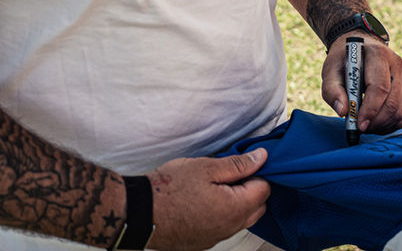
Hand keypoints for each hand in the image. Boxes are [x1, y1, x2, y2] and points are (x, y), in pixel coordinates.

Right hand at [144, 151, 269, 250]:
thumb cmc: (169, 188)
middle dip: (251, 190)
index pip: (264, 189)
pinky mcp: (201, 243)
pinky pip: (222, 229)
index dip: (256, 173)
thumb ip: (238, 164)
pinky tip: (203, 202)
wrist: (137, 212)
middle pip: (257, 208)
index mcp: (234, 208)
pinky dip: (221, 216)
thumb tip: (262, 158)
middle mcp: (228, 229)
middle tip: (229, 175)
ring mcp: (214, 239)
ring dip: (236, 204)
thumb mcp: (206, 167)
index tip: (241, 165)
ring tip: (214, 187)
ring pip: (240, 220)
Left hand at [322, 36, 401, 133]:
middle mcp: (396, 64)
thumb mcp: (330, 70)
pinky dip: (390, 124)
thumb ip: (332, 90)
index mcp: (378, 55)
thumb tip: (343, 112)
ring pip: (400, 110)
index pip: (380, 87)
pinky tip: (375, 124)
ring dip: (383, 125)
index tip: (358, 124)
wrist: (359, 47)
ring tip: (365, 126)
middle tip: (360, 129)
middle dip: (376, 121)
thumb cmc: (344, 61)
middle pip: (393, 101)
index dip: (370, 109)